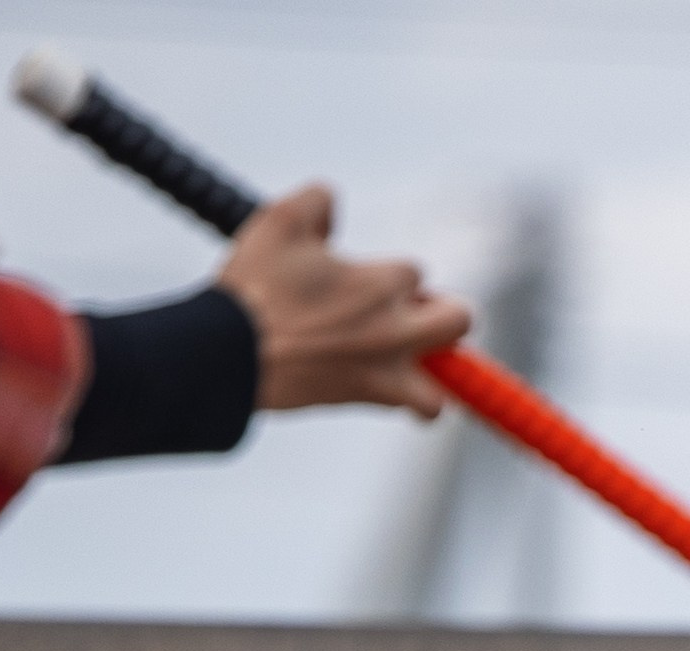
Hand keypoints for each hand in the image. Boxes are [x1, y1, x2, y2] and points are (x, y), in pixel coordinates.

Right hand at [218, 187, 470, 418]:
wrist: (230, 353)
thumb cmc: (255, 287)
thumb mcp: (282, 218)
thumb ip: (319, 201)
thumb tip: (332, 209)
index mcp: (383, 281)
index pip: (415, 273)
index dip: (390, 276)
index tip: (358, 282)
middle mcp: (395, 328)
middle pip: (459, 320)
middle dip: (444, 317)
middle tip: (411, 319)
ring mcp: (386, 370)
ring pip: (444, 383)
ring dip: (436, 378)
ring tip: (408, 367)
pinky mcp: (368, 399)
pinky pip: (420, 410)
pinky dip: (414, 404)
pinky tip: (393, 393)